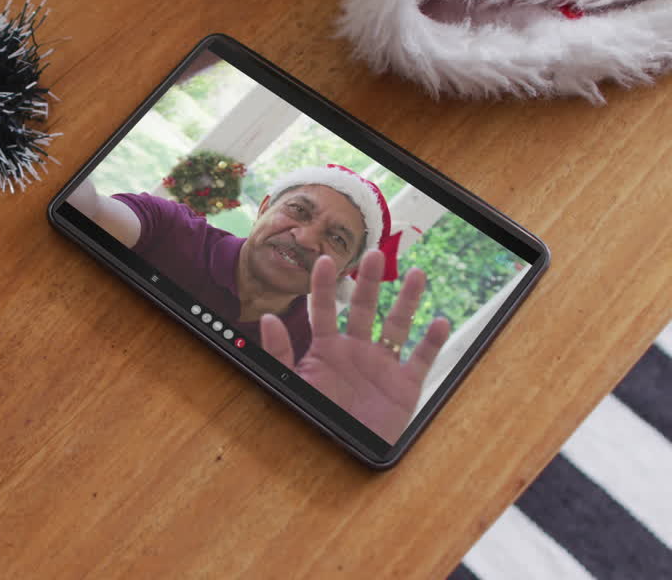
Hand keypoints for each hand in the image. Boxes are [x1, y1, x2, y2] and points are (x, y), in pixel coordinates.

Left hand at [259, 250, 449, 443]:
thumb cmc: (317, 418)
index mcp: (327, 349)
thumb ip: (280, 353)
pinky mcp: (405, 384)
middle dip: (370, 281)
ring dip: (407, 300)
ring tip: (417, 274)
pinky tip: (440, 321)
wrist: (345, 454)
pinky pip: (421, 358)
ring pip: (397, 325)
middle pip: (364, 308)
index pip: (324, 310)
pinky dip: (432, 341)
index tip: (325, 259)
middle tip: (375, 254)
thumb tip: (268, 319)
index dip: (324, 285)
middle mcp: (356, 350)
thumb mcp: (293, 385)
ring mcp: (382, 364)